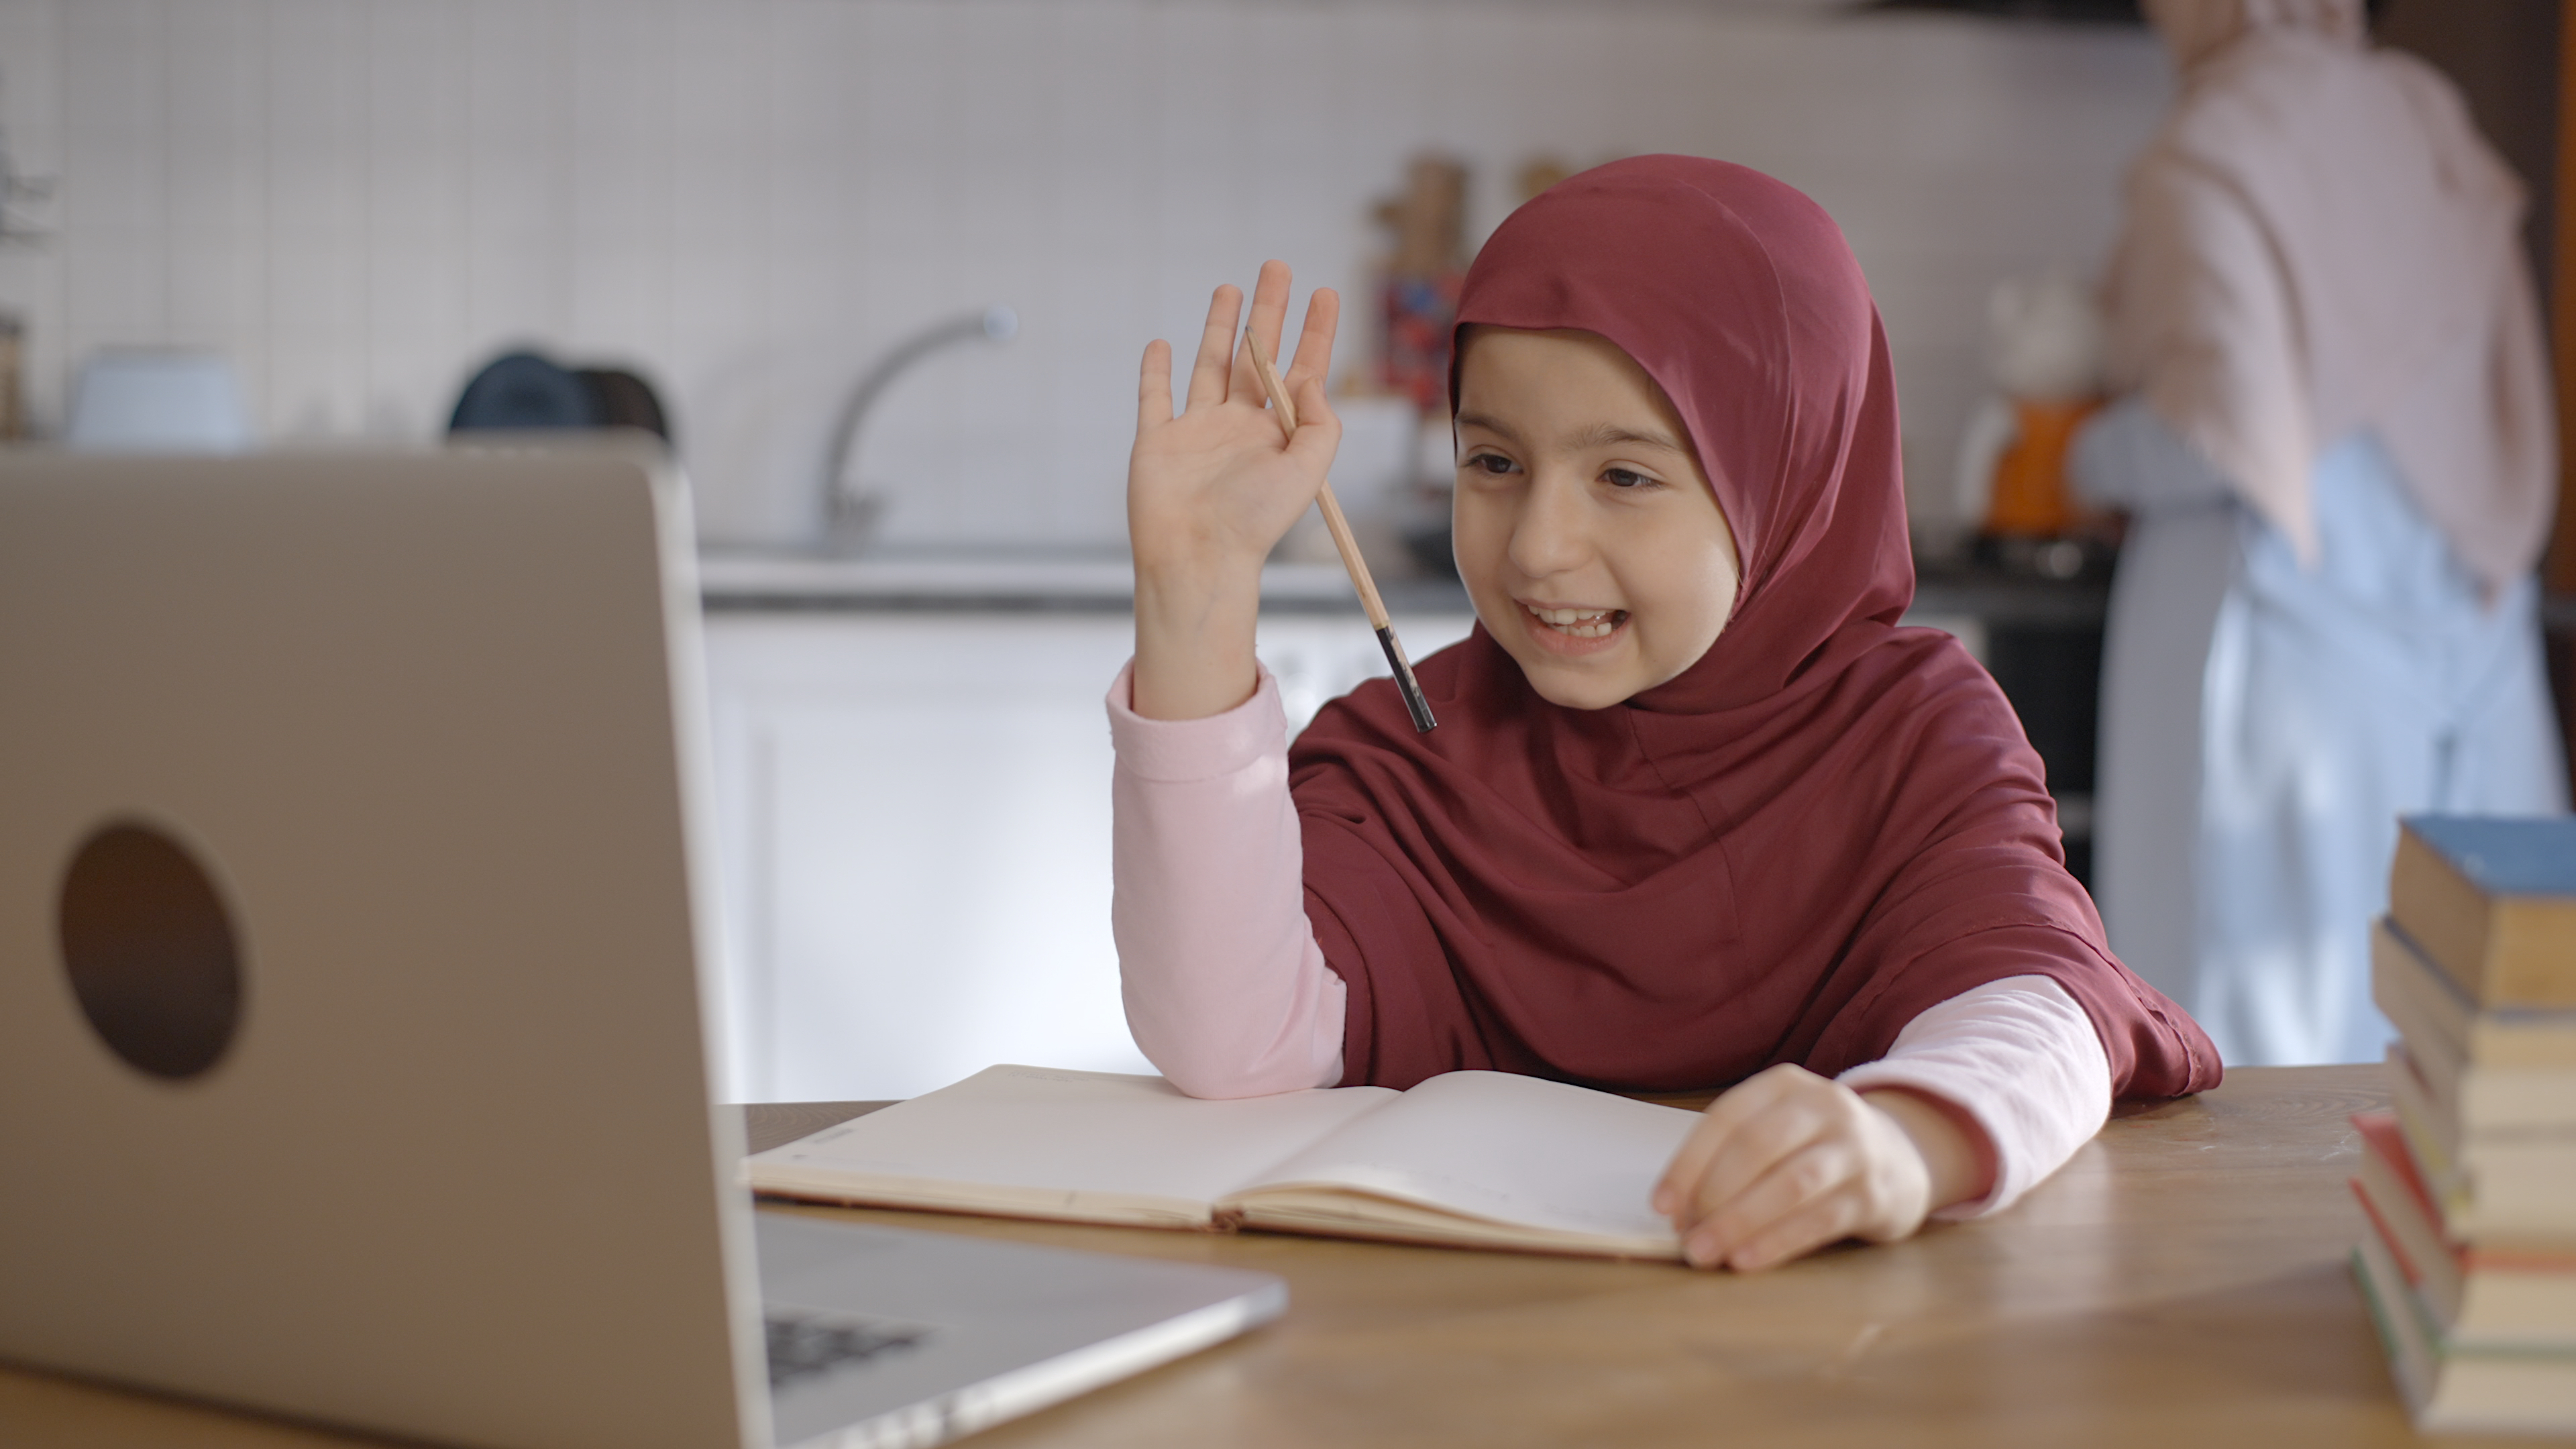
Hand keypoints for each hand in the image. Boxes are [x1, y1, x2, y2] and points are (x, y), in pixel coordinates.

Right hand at [1128, 261, 1340, 720]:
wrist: (1197, 556)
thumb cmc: (1255, 522)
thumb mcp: (1308, 470)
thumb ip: (1319, 422)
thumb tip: (1309, 377)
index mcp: (1278, 434)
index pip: (1303, 370)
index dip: (1316, 332)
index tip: (1326, 292)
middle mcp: (1240, 427)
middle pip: (1257, 356)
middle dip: (1270, 311)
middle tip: (1278, 266)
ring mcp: (1197, 432)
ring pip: (1210, 366)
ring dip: (1220, 326)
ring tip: (1230, 287)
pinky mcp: (1157, 441)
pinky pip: (1155, 398)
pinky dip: (1155, 371)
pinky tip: (1162, 344)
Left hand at [1649, 1064, 1990, 1271]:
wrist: (1902, 1156)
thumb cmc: (1816, 1148)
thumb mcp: (1777, 1130)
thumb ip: (1731, 1158)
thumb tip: (1679, 1212)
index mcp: (1784, 1085)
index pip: (1726, 1119)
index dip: (1689, 1164)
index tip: (1662, 1206)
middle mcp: (1823, 1106)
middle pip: (1757, 1148)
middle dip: (1713, 1196)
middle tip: (1687, 1238)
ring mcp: (1853, 1148)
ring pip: (1790, 1182)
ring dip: (1742, 1221)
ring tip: (1708, 1253)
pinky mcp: (1874, 1192)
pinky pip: (1820, 1218)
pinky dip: (1778, 1240)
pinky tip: (1748, 1260)